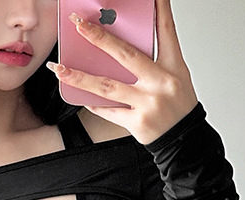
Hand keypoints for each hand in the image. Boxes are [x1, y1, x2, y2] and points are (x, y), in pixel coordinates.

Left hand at [46, 0, 197, 144]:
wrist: (183, 140)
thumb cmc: (178, 106)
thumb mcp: (175, 76)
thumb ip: (153, 58)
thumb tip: (123, 44)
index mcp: (172, 66)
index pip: (165, 30)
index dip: (158, 8)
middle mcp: (160, 82)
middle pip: (126, 55)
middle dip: (100, 38)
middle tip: (80, 26)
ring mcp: (148, 103)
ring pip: (108, 87)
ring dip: (81, 77)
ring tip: (61, 70)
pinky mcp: (137, 122)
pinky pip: (109, 110)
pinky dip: (94, 104)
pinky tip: (80, 96)